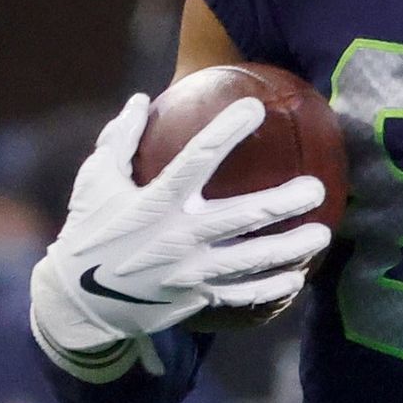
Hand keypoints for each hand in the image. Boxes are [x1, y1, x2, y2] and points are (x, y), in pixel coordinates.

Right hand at [31, 94, 329, 360]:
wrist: (78, 304)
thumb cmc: (88, 233)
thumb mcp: (94, 182)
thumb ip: (120, 139)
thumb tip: (142, 98)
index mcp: (154, 204)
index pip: (197, 159)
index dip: (227, 131)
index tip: (256, 108)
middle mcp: (177, 238)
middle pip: (243, 217)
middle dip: (285, 202)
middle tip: (316, 188)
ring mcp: (190, 273)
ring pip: (253, 262)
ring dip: (292, 249)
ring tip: (323, 234)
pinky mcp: (196, 299)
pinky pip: (242, 296)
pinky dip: (272, 288)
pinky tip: (297, 277)